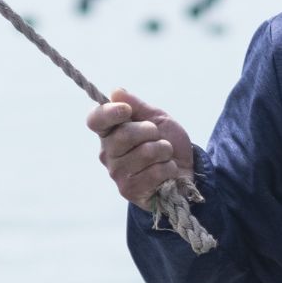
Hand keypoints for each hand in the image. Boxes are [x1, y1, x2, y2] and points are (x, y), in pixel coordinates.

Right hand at [87, 88, 194, 209]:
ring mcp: (117, 174)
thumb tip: (116, 92)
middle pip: (123, 135)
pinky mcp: (129, 190)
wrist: (185, 170)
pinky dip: (169, 168)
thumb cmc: (167, 142)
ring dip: (164, 151)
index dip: (109, 113)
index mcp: (110, 132)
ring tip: (165, 156)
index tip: (127, 110)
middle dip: (150, 132)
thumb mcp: (157, 118)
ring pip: (144, 153)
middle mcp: (108, 153)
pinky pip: (155, 172)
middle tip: (158, 137)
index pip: (96, 120)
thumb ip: (137, 105)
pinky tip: (167, 172)